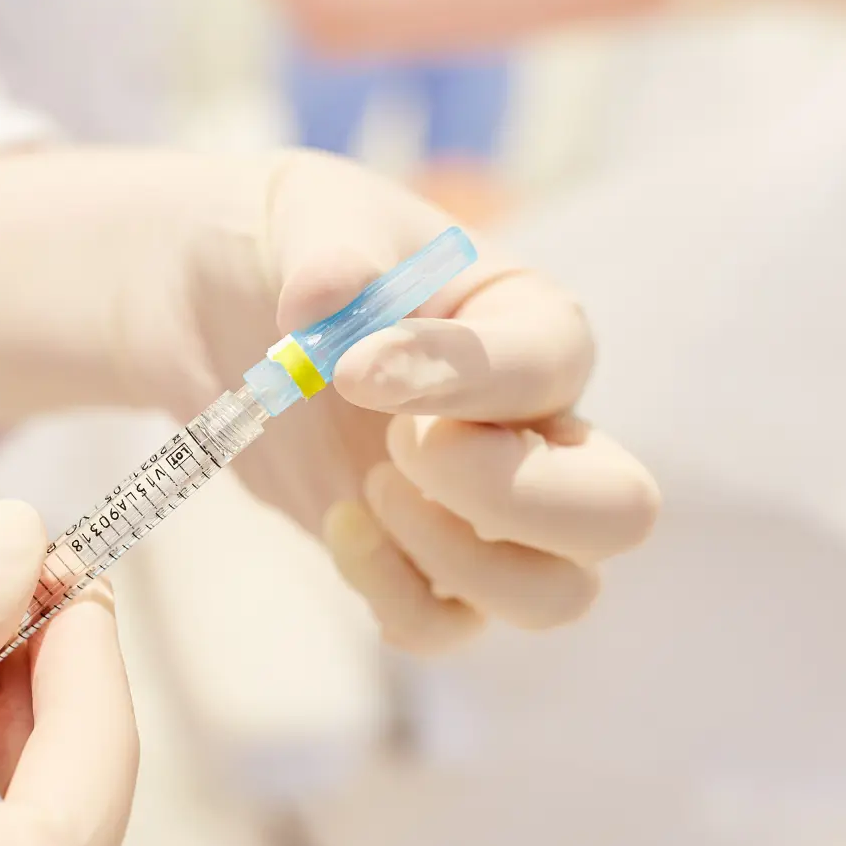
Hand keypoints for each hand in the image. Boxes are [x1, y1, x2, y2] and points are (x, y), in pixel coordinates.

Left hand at [170, 151, 658, 650]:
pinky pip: (448, 628)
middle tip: (399, 448)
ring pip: (556, 595)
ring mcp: (487, 509)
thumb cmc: (298, 245)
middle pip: (620, 514)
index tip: (352, 368)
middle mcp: (539, 427)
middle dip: (510, 498)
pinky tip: (339, 522)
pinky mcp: (419, 561)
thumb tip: (324, 304)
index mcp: (532, 324)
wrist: (225, 302)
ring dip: (461, 562)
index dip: (458, 379)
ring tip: (374, 487)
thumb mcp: (311, 217)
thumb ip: (331, 250)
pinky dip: (392, 597)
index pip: (552, 369)